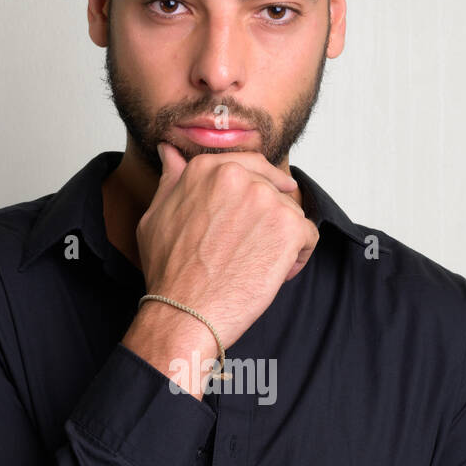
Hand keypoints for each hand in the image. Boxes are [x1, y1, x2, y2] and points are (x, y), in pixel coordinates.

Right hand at [137, 143, 319, 351]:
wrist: (184, 312)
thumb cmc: (169, 271)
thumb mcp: (157, 216)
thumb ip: (172, 181)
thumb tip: (170, 153)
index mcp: (207, 168)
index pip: (252, 165)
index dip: (261, 187)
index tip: (266, 202)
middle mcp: (238, 176)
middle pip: (274, 190)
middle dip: (268, 218)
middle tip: (252, 249)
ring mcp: (267, 200)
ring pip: (291, 214)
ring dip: (281, 239)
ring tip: (257, 265)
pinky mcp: (289, 228)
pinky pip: (308, 236)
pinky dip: (297, 258)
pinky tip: (275, 274)